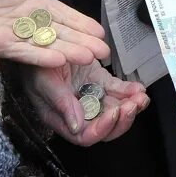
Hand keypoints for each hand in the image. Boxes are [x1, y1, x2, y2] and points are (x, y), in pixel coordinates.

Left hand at [0, 0, 108, 68]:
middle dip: (82, 42)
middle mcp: (31, 23)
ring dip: (67, 51)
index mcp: (36, 4)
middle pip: (61, 34)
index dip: (82, 23)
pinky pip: (25, 52)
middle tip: (101, 52)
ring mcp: (18, 35)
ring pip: (47, 45)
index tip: (99, 32)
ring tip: (86, 57)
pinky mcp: (2, 45)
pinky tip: (58, 59)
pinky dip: (41, 56)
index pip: (64, 15)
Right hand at [24, 60, 148, 145]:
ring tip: (141, 97)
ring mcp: (90, 96)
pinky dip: (129, 91)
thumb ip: (61, 102)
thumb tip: (77, 126)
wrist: (41, 41)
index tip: (113, 113)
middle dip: (122, 119)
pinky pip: (117, 91)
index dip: (102, 128)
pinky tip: (138, 88)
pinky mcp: (98, 82)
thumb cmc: (34, 64)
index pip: (85, 135)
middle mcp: (78, 111)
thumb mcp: (43, 81)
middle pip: (104, 127)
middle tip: (132, 105)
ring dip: (131, 106)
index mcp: (61, 118)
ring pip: (114, 110)